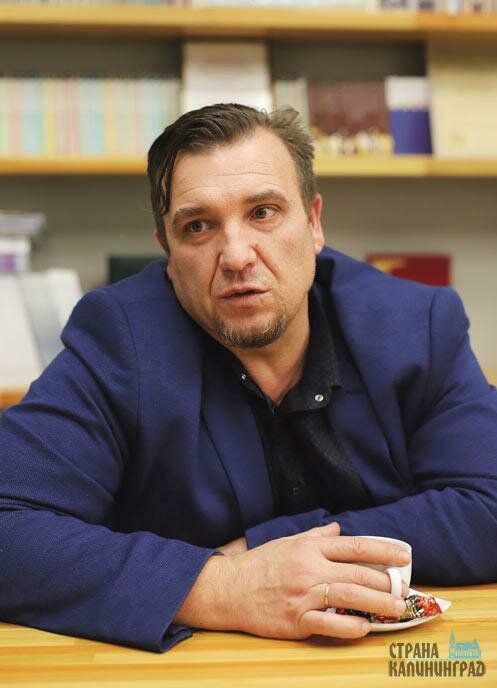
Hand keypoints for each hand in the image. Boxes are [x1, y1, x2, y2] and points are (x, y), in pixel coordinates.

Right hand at [174, 524, 409, 639]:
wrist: (229, 589)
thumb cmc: (261, 564)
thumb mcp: (289, 542)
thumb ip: (316, 536)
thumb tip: (338, 528)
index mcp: (310, 548)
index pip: (355, 546)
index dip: (383, 551)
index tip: (405, 556)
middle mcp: (310, 568)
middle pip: (358, 572)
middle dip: (387, 582)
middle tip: (407, 590)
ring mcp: (303, 595)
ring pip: (348, 596)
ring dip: (377, 603)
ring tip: (398, 609)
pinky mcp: (295, 620)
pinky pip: (327, 623)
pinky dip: (348, 625)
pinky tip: (364, 627)